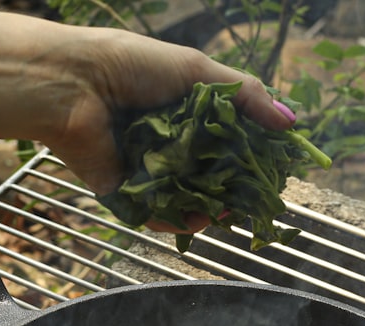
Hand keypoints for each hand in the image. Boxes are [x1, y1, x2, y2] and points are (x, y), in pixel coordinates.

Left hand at [38, 27, 295, 230]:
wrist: (72, 85)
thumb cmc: (130, 66)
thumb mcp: (197, 72)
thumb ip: (247, 97)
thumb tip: (292, 123)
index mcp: (188, 114)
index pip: (231, 143)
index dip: (254, 157)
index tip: (275, 169)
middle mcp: (172, 145)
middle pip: (214, 177)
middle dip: (236, 189)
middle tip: (256, 196)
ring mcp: (151, 173)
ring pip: (191, 201)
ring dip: (212, 208)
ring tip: (228, 210)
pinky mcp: (129, 195)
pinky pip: (159, 215)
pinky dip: (178, 220)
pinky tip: (198, 219)